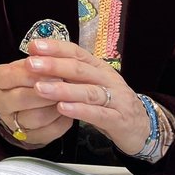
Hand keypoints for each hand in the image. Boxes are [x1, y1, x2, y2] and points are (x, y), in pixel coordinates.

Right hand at [0, 58, 69, 146]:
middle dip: (46, 92)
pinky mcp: (30, 137)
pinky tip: (69, 111)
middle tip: (64, 84)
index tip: (51, 72)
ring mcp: (12, 122)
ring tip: (69, 97)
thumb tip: (52, 60)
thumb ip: (39, 62)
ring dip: (56, 107)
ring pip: (36, 118)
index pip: (10, 76)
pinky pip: (48, 132)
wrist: (30, 100)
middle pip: (21, 99)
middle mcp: (0, 101)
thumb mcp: (31, 64)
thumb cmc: (31, 77)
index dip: (32, 74)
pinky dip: (62, 121)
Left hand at [22, 39, 150, 153]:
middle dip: (54, 66)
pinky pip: (98, 114)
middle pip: (80, 69)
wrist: (143, 127)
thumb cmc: (109, 103)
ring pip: (88, 91)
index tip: (33, 46)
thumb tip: (39, 63)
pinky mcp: (119, 120)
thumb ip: (70, 75)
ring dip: (62, 89)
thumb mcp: (91, 85)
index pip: (77, 52)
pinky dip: (80, 110)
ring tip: (40, 88)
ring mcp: (116, 99)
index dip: (56, 48)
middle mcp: (108, 79)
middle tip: (30, 64)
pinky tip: (62, 108)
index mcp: (99, 68)